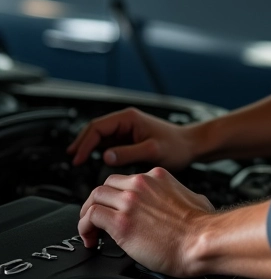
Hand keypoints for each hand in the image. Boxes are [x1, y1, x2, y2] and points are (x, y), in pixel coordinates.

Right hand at [67, 107, 196, 170]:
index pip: (98, 127)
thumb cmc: (177, 146)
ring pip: (100, 135)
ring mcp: (127, 129)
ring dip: (88, 146)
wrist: (190, 146)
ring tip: (77, 159)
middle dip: (82, 143)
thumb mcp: (153, 151)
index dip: (85, 143)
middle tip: (72, 159)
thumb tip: (106, 156)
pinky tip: (92, 159)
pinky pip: (108, 142)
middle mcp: (127, 121)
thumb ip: (129, 153)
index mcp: (129, 118)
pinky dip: (97, 149)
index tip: (78, 158)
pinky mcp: (130, 138)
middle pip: (95, 129)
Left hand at [78, 167, 213, 276]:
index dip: (116, 197)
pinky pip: (90, 217)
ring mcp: (129, 201)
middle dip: (98, 203)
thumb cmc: (201, 226)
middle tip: (97, 221)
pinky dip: (84, 228)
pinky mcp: (121, 222)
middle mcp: (141, 184)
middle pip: (105, 185)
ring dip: (88, 215)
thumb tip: (184, 202)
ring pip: (94, 198)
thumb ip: (182, 196)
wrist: (202, 240)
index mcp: (157, 177)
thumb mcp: (195, 199)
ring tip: (91, 232)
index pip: (125, 180)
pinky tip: (91, 240)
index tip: (115, 211)